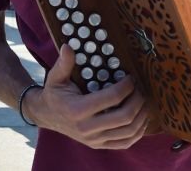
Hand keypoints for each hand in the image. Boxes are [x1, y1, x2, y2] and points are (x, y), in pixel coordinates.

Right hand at [27, 45, 149, 149]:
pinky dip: (138, 131)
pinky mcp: (99, 145)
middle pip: (125, 116)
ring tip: (143, 101)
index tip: (131, 77)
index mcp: (77, 110)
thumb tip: (69, 46)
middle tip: (140, 88)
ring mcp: (94, 140)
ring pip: (129, 131)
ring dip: (141, 115)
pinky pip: (125, 143)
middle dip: (138, 100)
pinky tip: (140, 118)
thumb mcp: (55, 77)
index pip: (113, 98)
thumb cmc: (54, 93)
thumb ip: (64, 63)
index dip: (127, 86)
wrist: (47, 116)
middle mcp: (87, 128)